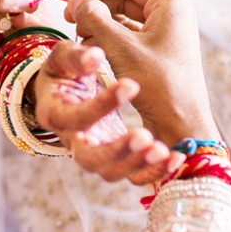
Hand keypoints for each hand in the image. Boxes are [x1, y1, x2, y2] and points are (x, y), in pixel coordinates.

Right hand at [32, 40, 184, 184]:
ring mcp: (96, 151)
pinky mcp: (117, 157)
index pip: (75, 117)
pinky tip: (175, 157)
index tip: (131, 85)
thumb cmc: (67, 69)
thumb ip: (77, 56)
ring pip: (112, 172)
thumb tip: (95, 56)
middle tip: (144, 135)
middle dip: (118, 150)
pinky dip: (154, 171)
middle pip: (89, 158)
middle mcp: (72, 140)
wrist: (70, 87)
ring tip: (163, 149)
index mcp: (55, 113)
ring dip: (137, 163)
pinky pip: (133, 176)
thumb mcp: (65, 56)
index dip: (101, 105)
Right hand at [63, 0, 219, 146]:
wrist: (181, 125)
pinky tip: (90, 49)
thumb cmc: (159, 85)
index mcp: (169, 6)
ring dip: (98, 23)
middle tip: (70, 15)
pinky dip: (106, 39)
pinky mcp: (155, 54)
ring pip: (123, 18)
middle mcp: (169, 16)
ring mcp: (163, 36)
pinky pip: (126, 37)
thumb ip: (95, 18)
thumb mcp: (121, 48)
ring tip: (79, 35)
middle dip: (96, 5)